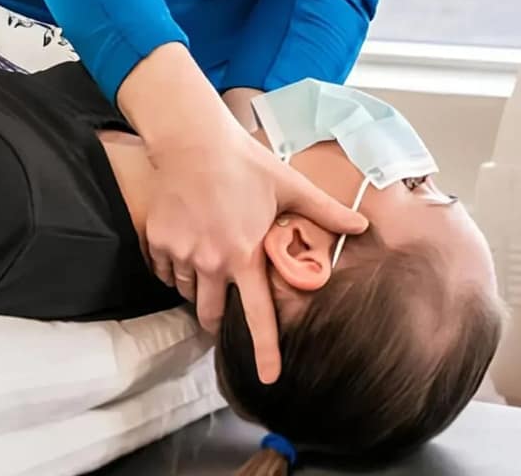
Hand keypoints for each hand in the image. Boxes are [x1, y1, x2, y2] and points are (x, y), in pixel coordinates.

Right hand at [117, 44, 367, 383]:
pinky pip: (165, 271)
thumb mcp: (289, 186)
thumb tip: (362, 226)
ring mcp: (180, 253)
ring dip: (197, 285)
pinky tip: (187, 240)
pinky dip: (175, 266)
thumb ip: (325, 211)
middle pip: (209, 315)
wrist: (193, 140)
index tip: (269, 379)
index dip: (264, 350)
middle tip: (221, 309)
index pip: (256, 315)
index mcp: (245, 254)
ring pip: (186, 290)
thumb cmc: (245, 162)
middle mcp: (210, 261)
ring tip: (207, 254)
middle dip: (215, 321)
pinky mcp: (157, 242)